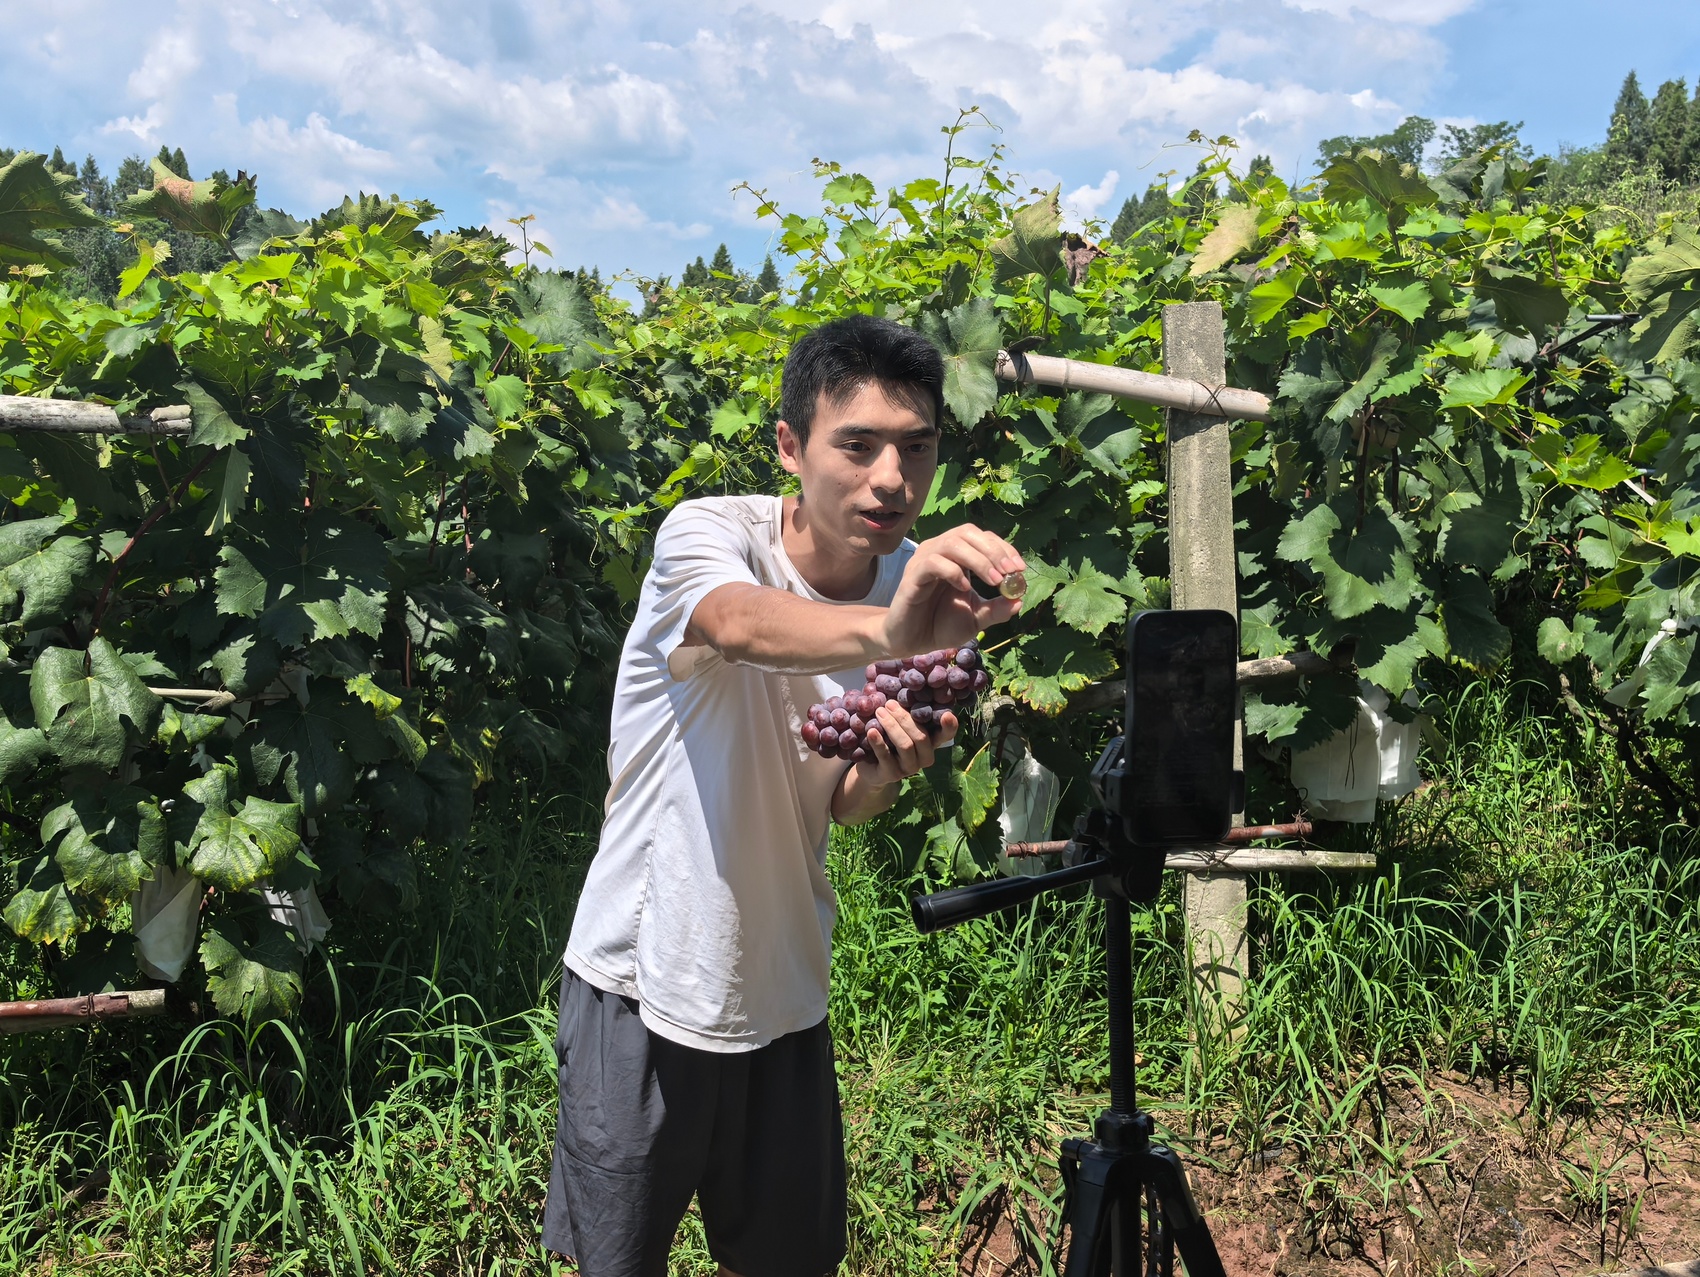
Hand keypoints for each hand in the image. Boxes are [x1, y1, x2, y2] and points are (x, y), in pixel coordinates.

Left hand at [858, 703, 958, 787]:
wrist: (869, 766)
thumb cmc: (888, 739)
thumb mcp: (898, 725)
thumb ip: (905, 712)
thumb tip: (900, 684)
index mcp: (931, 743)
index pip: (946, 735)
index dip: (949, 726)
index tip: (947, 714)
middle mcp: (924, 757)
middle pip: (921, 737)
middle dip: (904, 718)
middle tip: (889, 704)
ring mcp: (909, 768)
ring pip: (905, 745)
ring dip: (892, 726)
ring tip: (879, 712)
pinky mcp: (891, 775)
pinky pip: (886, 757)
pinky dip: (878, 742)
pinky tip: (871, 731)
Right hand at [881, 525, 1023, 656]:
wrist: (911, 642)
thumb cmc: (940, 625)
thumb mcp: (976, 619)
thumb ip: (996, 609)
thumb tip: (1019, 601)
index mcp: (956, 556)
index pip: (982, 538)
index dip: (1002, 549)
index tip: (1019, 568)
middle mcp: (939, 551)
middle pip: (968, 533)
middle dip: (994, 551)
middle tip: (1010, 572)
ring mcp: (924, 561)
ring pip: (953, 543)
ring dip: (979, 560)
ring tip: (994, 581)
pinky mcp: (912, 576)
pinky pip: (933, 562)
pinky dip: (953, 571)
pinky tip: (964, 588)